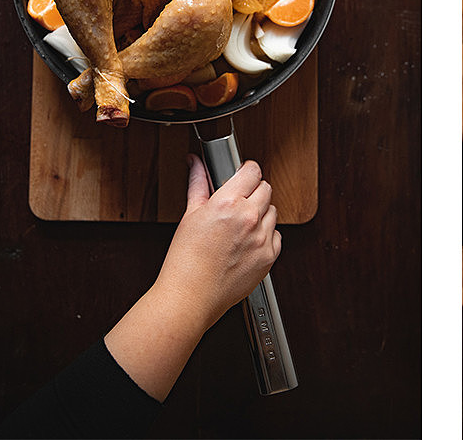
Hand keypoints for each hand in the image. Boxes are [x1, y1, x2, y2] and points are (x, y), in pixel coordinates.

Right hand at [105, 156, 280, 400]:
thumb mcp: (189, 216)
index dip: (247, 171)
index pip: (252, 171)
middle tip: (239, 202)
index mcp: (228, 203)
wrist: (191, 297)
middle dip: (253, 191)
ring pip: (273, 211)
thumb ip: (198, 185)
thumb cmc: (185, 262)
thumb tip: (196, 164)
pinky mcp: (269, 256)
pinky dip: (266, 236)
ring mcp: (261, 238)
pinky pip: (276, 235)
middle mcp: (249, 218)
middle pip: (266, 188)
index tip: (243, 174)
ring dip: (261, 213)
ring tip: (240, 226)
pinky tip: (247, 242)